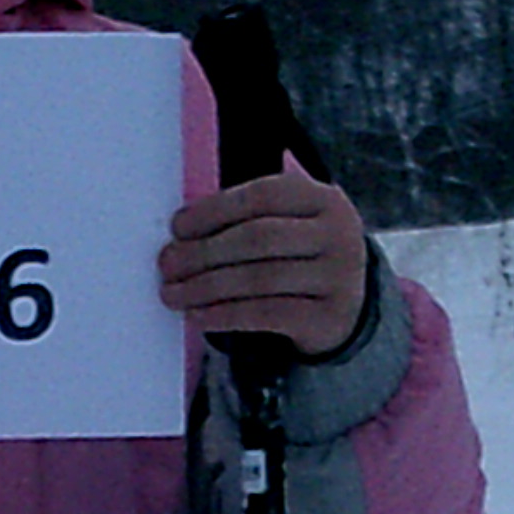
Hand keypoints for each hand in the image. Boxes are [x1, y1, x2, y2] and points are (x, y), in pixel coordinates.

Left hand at [162, 171, 371, 362]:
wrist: (346, 309)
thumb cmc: (299, 258)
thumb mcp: (289, 225)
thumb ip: (247, 220)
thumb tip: (181, 235)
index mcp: (323, 199)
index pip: (262, 197)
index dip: (215, 211)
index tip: (177, 228)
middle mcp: (338, 234)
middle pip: (259, 238)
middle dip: (204, 252)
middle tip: (167, 265)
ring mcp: (339, 277)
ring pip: (260, 279)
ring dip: (206, 287)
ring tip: (173, 294)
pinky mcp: (330, 317)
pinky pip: (267, 315)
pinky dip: (226, 315)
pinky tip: (198, 316)